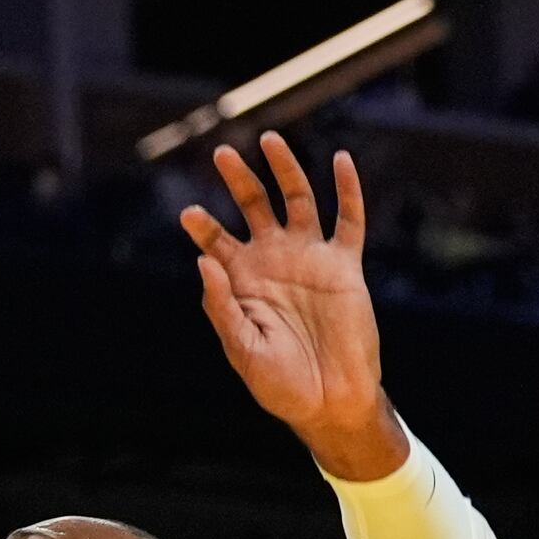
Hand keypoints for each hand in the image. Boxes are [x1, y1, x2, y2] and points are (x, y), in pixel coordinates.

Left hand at [180, 134, 406, 479]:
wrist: (329, 400)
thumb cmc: (278, 382)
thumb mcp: (241, 347)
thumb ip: (221, 305)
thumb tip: (203, 261)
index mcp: (241, 282)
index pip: (215, 242)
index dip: (202, 226)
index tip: (189, 214)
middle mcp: (273, 262)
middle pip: (253, 207)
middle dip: (238, 180)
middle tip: (221, 152)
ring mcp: (310, 259)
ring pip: (298, 201)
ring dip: (285, 169)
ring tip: (269, 139)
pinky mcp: (345, 266)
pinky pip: (349, 221)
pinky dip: (347, 190)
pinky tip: (340, 161)